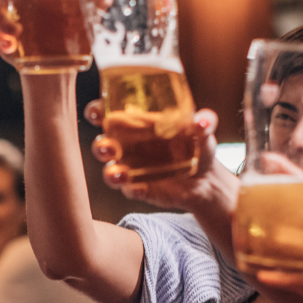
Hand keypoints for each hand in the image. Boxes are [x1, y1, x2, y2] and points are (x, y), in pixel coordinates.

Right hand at [85, 103, 238, 214]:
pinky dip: (133, 190)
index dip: (96, 111)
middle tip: (108, 148)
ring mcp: (132, 170)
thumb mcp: (202, 131)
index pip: (106, 114)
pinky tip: (139, 189)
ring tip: (121, 174)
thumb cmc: (197, 145)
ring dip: (111, 173)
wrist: (206, 179)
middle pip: (102, 144)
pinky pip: (131, 190)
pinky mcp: (141, 189)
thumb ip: (203, 122)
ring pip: (110, 171)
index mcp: (134, 124)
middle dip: (100, 147)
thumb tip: (203, 121)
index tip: (96, 112)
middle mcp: (127, 146)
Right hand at [252, 158, 302, 302]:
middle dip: (266, 209)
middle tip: (244, 197)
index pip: (302, 193)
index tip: (267, 162)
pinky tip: (254, 269)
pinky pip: (284, 279)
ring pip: (280, 250)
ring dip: (262, 243)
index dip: (286, 176)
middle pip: (286, 220)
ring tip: (241, 230)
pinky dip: (271, 275)